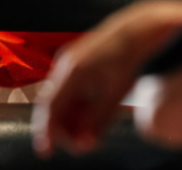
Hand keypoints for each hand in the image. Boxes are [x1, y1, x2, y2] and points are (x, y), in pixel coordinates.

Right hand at [32, 0, 181, 156]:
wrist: (136, 31)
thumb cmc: (126, 59)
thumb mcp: (115, 94)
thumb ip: (98, 120)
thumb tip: (85, 143)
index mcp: (73, 70)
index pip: (50, 106)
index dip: (46, 130)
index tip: (46, 150)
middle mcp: (65, 64)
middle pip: (51, 104)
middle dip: (60, 127)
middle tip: (75, 145)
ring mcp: (68, 61)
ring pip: (59, 97)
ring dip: (68, 118)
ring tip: (84, 133)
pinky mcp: (75, 61)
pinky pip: (67, 88)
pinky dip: (73, 106)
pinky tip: (86, 116)